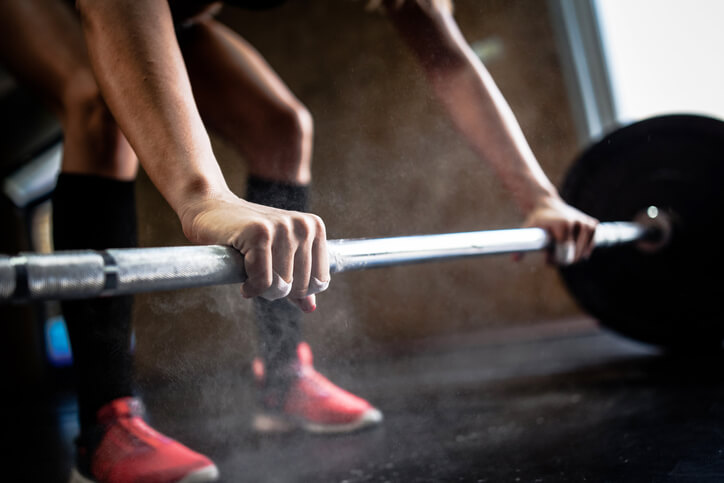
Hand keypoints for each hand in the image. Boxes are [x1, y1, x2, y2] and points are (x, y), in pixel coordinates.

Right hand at [179, 191, 328, 311]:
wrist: (210, 209)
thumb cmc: (247, 236)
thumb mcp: (279, 256)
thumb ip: (298, 280)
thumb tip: (310, 308)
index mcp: (315, 228)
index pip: (320, 282)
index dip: (297, 292)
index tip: (278, 281)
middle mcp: (303, 225)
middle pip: (301, 286)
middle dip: (278, 292)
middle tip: (260, 278)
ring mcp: (282, 227)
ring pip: (281, 286)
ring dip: (262, 290)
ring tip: (251, 275)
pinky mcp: (259, 233)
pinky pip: (262, 281)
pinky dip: (251, 289)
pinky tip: (244, 283)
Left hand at [520, 196, 597, 264]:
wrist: (548, 205)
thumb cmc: (537, 220)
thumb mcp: (528, 230)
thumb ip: (521, 245)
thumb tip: (514, 259)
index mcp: (563, 224)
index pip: (565, 253)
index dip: (556, 260)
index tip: (547, 259)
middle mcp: (577, 222)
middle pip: (574, 255)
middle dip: (562, 260)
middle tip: (552, 255)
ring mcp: (587, 223)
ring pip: (582, 254)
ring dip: (572, 255)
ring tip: (560, 248)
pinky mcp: (593, 224)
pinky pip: (589, 246)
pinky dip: (581, 250)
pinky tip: (571, 245)